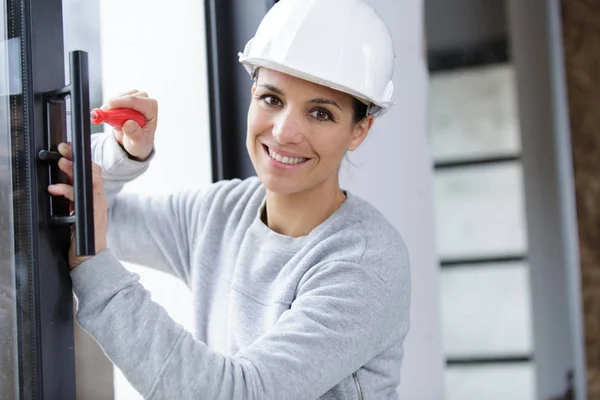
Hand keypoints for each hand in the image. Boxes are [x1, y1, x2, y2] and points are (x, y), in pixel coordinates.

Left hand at [47, 143, 107, 269]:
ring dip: (74, 170)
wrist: (90, 258)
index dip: (81, 159)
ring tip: (60, 162)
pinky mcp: (92, 214)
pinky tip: (55, 189)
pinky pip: (81, 198)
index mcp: (95, 197)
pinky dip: (67, 190)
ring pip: (90, 180)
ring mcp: (97, 206)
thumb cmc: (82, 238)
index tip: (68, 149)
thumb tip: (61, 185)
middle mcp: (98, 199)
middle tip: (63, 149)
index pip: (92, 172)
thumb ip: (72, 199)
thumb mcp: (76, 213)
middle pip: (93, 172)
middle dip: (78, 158)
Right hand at [103, 90, 157, 160]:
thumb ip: (135, 134)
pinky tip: (113, 118)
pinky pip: (115, 99)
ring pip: (119, 96)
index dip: (120, 103)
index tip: (108, 107)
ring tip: (113, 122)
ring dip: (111, 107)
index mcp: (151, 109)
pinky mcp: (126, 97)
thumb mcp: (138, 143)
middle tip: (104, 114)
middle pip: (127, 96)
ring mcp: (136, 97)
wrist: (135, 141)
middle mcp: (145, 100)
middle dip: (114, 104)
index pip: (135, 101)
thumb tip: (129, 124)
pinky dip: (110, 108)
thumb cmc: (140, 142)